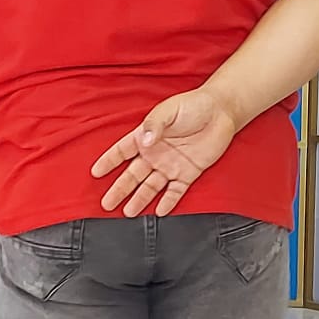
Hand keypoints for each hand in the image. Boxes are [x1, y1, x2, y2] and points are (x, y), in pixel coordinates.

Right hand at [90, 88, 237, 217]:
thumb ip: (155, 124)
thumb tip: (145, 142)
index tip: (95, 173)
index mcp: (145, 137)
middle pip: (132, 176)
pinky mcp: (188, 173)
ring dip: (139, 200)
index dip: (108, 162)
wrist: (222, 111)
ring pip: (150, 187)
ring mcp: (170, 165)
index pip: (121, 152)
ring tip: (128, 213)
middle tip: (106, 204)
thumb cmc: (194, 105)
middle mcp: (155, 154)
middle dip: (119, 190)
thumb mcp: (170, 110)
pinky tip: (159, 212)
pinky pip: (176, 191)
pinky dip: (168, 202)